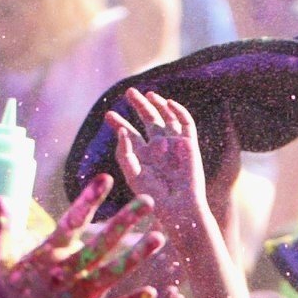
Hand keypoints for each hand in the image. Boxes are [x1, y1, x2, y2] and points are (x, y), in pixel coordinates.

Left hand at [107, 88, 205, 227]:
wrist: (178, 205)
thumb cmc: (154, 195)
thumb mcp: (133, 174)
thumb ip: (125, 153)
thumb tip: (123, 131)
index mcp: (143, 155)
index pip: (129, 133)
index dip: (119, 123)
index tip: (108, 114)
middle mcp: (158, 147)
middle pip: (148, 119)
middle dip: (139, 105)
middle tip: (128, 92)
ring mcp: (174, 144)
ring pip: (166, 117)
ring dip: (158, 104)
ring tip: (148, 94)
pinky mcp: (189, 143)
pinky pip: (186, 123)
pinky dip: (178, 111)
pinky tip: (168, 102)